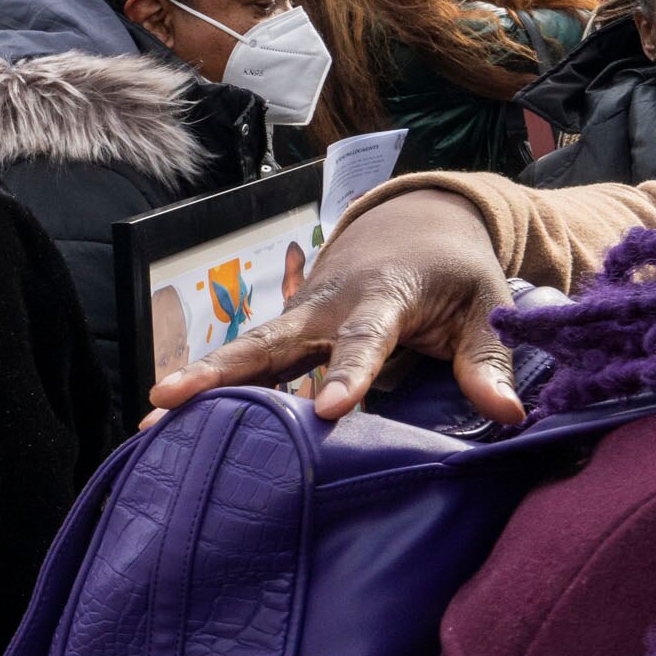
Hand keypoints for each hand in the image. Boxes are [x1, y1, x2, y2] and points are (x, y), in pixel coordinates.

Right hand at [148, 189, 524, 425]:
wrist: (413, 227)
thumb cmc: (453, 273)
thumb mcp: (485, 309)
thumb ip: (488, 362)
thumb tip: (507, 418)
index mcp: (382, 297)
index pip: (364, 340)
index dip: (348, 374)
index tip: (328, 411)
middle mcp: (326, 308)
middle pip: (268, 342)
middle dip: (220, 371)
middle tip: (172, 398)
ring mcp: (298, 321)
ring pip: (243, 355)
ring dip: (197, 386)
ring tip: (148, 423)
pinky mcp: (287, 336)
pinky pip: (247, 368)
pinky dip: (208, 393)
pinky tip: (167, 427)